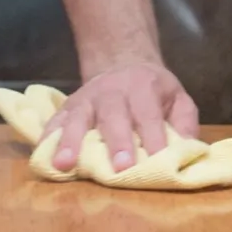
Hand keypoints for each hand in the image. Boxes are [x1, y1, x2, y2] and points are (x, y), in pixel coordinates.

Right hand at [42, 60, 199, 172]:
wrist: (123, 64)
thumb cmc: (154, 92)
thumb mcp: (178, 99)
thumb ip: (185, 123)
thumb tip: (188, 149)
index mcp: (144, 87)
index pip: (149, 115)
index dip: (154, 138)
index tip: (157, 162)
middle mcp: (113, 90)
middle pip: (114, 115)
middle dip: (117, 142)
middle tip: (120, 168)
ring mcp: (87, 97)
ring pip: (78, 117)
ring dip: (70, 141)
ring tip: (65, 165)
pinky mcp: (67, 106)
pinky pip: (55, 121)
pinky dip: (48, 138)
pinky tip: (43, 157)